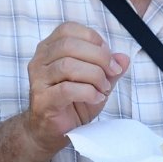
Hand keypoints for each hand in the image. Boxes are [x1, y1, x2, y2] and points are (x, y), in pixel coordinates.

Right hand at [24, 21, 128, 145]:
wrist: (51, 131)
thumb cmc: (72, 103)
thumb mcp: (96, 83)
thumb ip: (109, 69)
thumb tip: (124, 58)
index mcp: (49, 49)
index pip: (69, 29)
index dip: (93, 38)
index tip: (109, 56)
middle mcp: (40, 60)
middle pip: (69, 45)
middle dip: (99, 57)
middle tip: (113, 72)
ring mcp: (38, 80)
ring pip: (68, 65)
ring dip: (94, 75)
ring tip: (104, 88)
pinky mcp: (42, 100)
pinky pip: (67, 89)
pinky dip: (88, 92)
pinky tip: (96, 98)